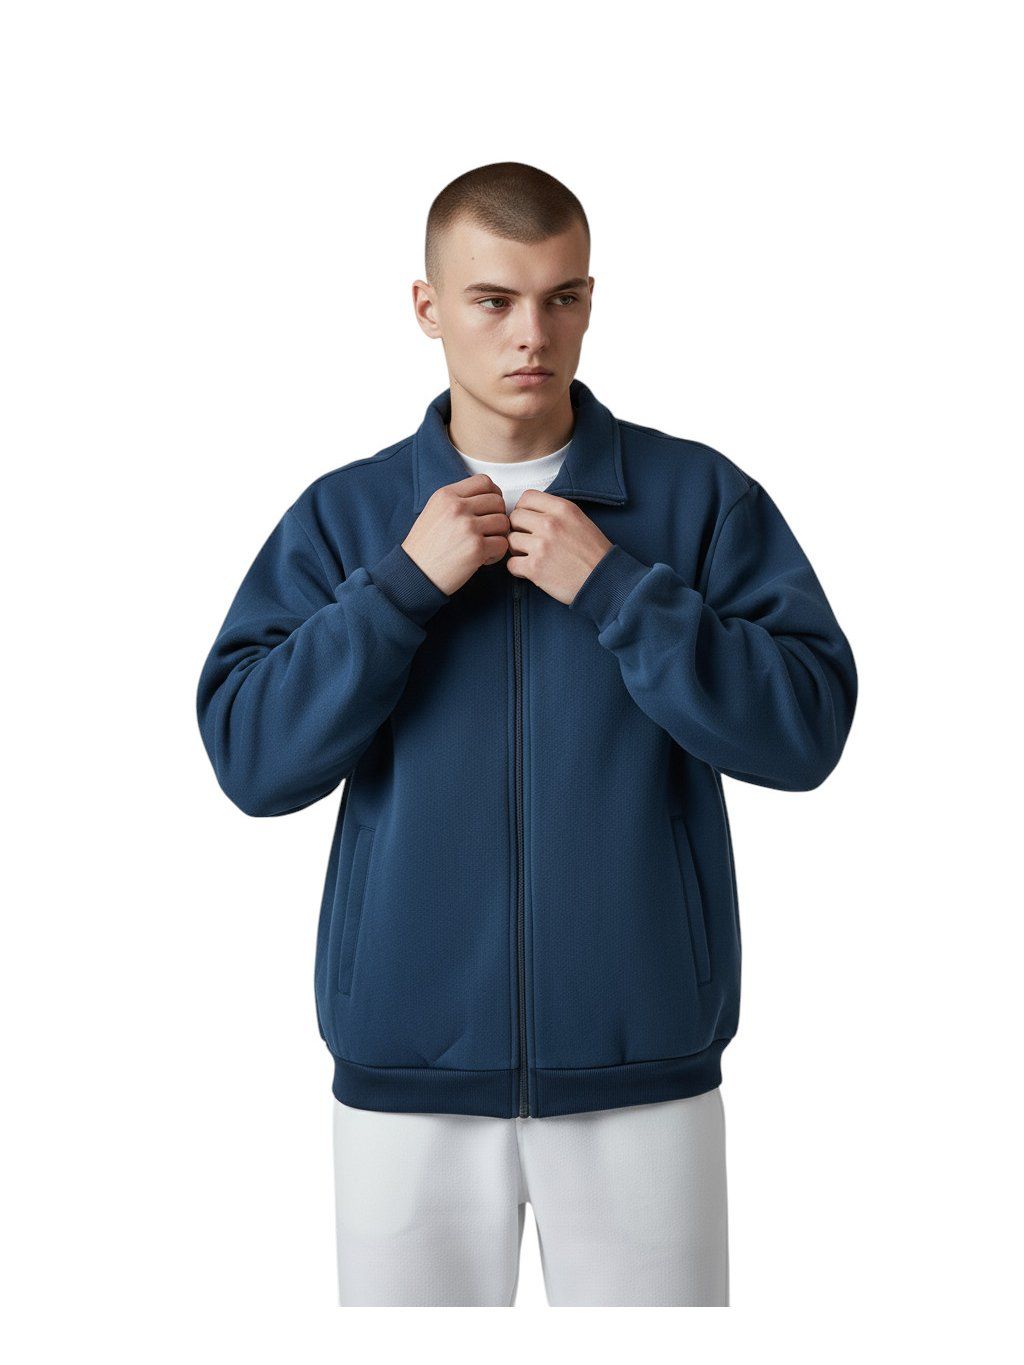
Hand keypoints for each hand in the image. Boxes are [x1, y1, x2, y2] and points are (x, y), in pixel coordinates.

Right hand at [401, 475, 510, 596]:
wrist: (414, 574)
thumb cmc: (425, 547)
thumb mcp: (434, 511)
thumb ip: (458, 500)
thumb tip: (489, 496)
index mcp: (446, 495)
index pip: (484, 481)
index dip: (493, 494)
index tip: (490, 508)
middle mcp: (457, 507)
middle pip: (497, 501)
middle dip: (497, 516)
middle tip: (487, 531)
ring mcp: (468, 527)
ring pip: (503, 522)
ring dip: (498, 535)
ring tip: (484, 546)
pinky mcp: (476, 548)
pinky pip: (503, 543)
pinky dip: (497, 553)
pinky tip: (483, 559)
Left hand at [504, 489, 612, 604]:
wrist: (604, 580)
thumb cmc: (594, 553)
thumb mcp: (580, 520)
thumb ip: (556, 512)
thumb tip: (531, 512)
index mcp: (562, 509)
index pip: (527, 497)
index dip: (524, 509)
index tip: (528, 521)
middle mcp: (550, 523)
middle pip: (514, 517)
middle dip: (518, 529)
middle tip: (528, 541)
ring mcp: (541, 546)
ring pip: (510, 540)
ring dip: (517, 550)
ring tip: (530, 556)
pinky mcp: (535, 568)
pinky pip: (511, 564)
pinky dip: (518, 569)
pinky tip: (530, 571)